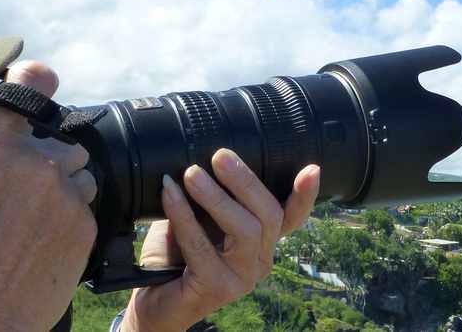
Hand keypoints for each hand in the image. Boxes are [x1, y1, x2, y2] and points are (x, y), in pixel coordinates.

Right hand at [0, 61, 97, 329]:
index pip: (35, 82)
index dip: (34, 80)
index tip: (32, 85)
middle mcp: (37, 163)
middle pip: (56, 135)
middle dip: (36, 150)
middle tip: (5, 182)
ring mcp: (67, 196)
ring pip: (75, 169)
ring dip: (56, 180)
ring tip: (21, 211)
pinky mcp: (86, 227)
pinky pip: (85, 202)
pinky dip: (67, 211)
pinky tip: (35, 234)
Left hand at [121, 149, 319, 330]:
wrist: (150, 303)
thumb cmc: (174, 258)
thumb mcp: (197, 220)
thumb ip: (208, 198)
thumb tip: (203, 158)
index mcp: (261, 243)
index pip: (291, 218)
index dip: (305, 195)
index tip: (312, 169)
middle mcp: (259, 262)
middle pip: (269, 216)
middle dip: (246, 181)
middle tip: (220, 156)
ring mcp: (242, 278)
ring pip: (244, 230)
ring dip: (216, 197)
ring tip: (192, 174)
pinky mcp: (217, 289)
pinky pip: (203, 246)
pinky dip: (184, 215)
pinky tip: (170, 194)